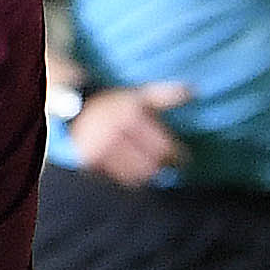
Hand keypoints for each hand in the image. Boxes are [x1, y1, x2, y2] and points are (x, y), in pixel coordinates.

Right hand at [67, 81, 189, 185]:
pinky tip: (128, 169)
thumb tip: (194, 90)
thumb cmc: (114, 104)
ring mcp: (100, 150)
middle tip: (166, 166)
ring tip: (148, 168)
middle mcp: (114, 133)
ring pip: (135, 177)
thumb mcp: (139, 95)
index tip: (183, 160)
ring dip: (145, 175)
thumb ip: (166, 95)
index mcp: (129, 116)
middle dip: (161, 168)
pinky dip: (126, 177)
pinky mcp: (89, 163)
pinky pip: (116, 180)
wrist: (75, 110)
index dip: (177, 157)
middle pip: (151, 166)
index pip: (163, 147)